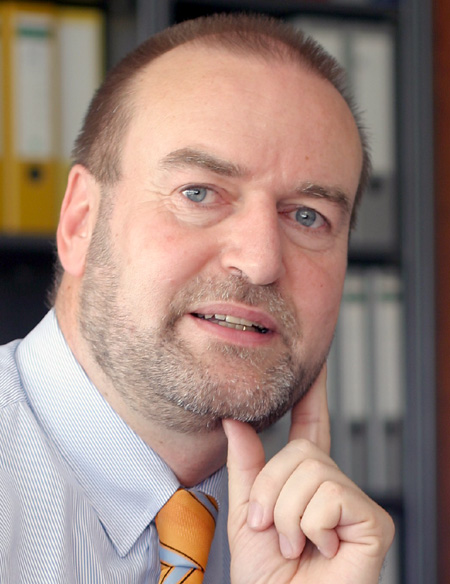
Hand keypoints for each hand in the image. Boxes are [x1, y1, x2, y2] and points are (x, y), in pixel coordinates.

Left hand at [222, 365, 394, 583]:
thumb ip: (245, 465)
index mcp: (304, 481)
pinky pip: (330, 495)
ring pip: (312, 472)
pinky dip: (311, 526)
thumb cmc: (267, 576)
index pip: (312, 425)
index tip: (317, 364)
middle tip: (271, 528)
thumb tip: (234, 419)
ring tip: (295, 544)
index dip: (314, 394)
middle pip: (300, 451)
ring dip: (288, 515)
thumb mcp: (246, 514)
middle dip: (271, 491)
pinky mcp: (373, 521)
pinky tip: (322, 550)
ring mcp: (355, 503)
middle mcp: (333, 486)